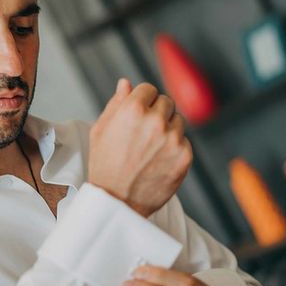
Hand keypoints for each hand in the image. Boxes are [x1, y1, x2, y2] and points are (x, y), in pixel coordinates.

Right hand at [88, 79, 192, 216]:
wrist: (117, 202)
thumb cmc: (104, 165)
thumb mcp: (100, 130)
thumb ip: (116, 104)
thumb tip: (126, 83)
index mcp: (132, 110)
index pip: (149, 89)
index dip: (142, 101)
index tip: (138, 114)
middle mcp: (155, 120)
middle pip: (166, 102)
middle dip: (156, 112)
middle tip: (144, 133)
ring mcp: (173, 139)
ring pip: (178, 120)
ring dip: (167, 129)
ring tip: (150, 148)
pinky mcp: (185, 156)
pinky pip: (184, 141)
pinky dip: (174, 148)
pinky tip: (158, 160)